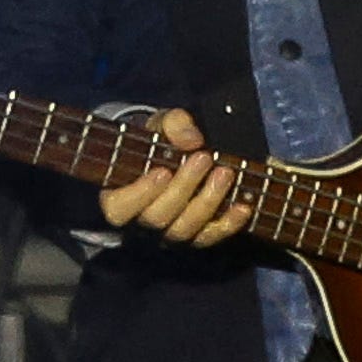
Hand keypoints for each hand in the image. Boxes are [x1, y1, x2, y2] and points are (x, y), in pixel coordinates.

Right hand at [98, 107, 255, 247]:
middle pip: (157, 218)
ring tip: (224, 174)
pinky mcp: (196, 237)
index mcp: (118, 198)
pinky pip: (211, 237)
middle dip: (182, 188)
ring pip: (184, 231)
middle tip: (203, 158)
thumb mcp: (160, 124)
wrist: (175, 159)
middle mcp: (141, 223)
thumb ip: (172, 124)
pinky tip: (243, 206)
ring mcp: (169, 233)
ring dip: (207, 202)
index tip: (162, 171)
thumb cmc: (159, 141)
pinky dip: (229, 224)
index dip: (139, 194)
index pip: (118, 208)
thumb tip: (192, 139)